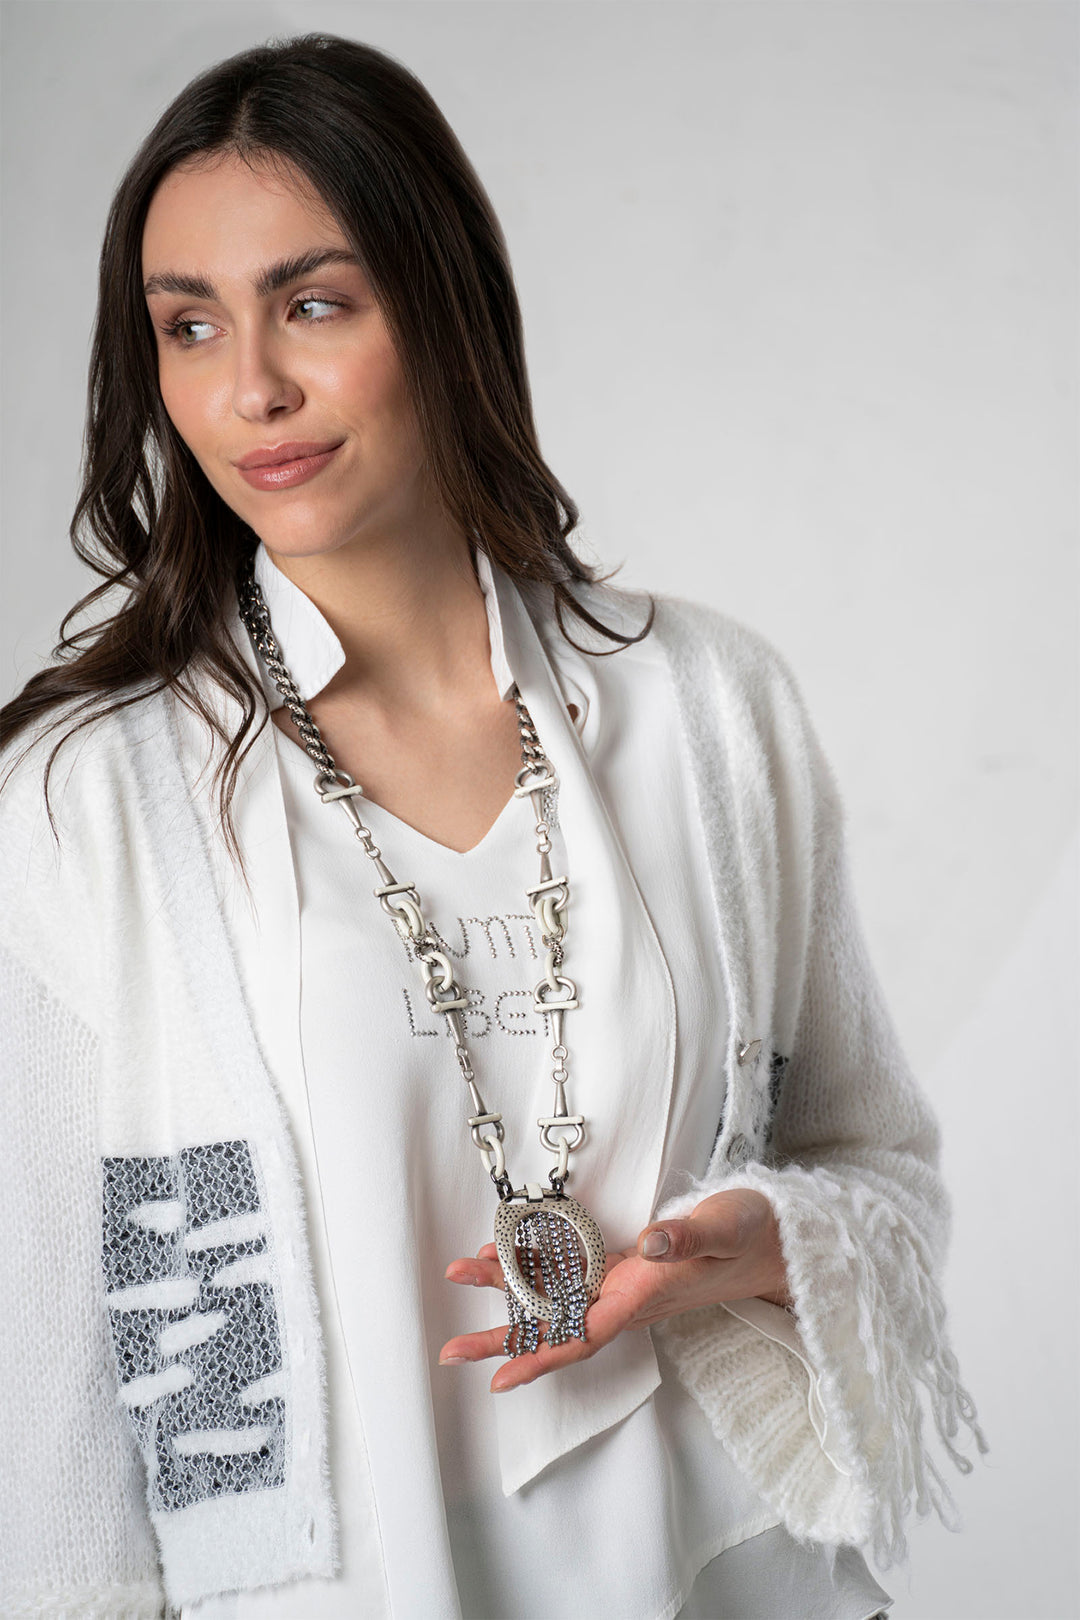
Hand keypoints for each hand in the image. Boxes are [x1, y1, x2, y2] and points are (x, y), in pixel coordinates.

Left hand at [439, 1187, 793, 1392]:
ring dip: (509, 1290)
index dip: (540, 1358)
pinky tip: (507, 1250)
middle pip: (555, 1324)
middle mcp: (628, 1297)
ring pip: (557, 1294)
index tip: (499, 1379)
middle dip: (503, 1338)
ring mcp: (625, 1282)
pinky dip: (538, 1261)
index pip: (583, 1335)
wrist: (773, 1239)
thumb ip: (688, 1236)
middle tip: (451, 1350)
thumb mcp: (724, 1228)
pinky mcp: (626, 1263)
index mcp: (646, 1296)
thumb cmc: (751, 1235)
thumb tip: (652, 1242)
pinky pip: (573, 1267)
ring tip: (463, 1275)